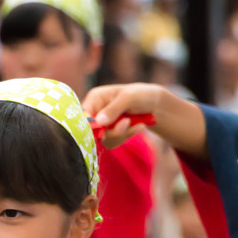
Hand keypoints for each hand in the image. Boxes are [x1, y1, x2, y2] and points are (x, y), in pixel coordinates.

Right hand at [84, 83, 208, 157]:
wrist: (154, 104)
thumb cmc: (141, 95)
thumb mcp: (128, 98)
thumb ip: (113, 109)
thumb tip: (99, 122)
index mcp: (94, 99)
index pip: (83, 116)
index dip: (91, 126)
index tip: (104, 130)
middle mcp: (95, 112)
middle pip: (92, 131)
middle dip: (112, 131)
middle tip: (127, 124)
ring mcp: (102, 124)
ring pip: (103, 139)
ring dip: (122, 135)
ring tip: (138, 125)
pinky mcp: (109, 132)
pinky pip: (112, 142)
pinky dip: (126, 137)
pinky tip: (138, 128)